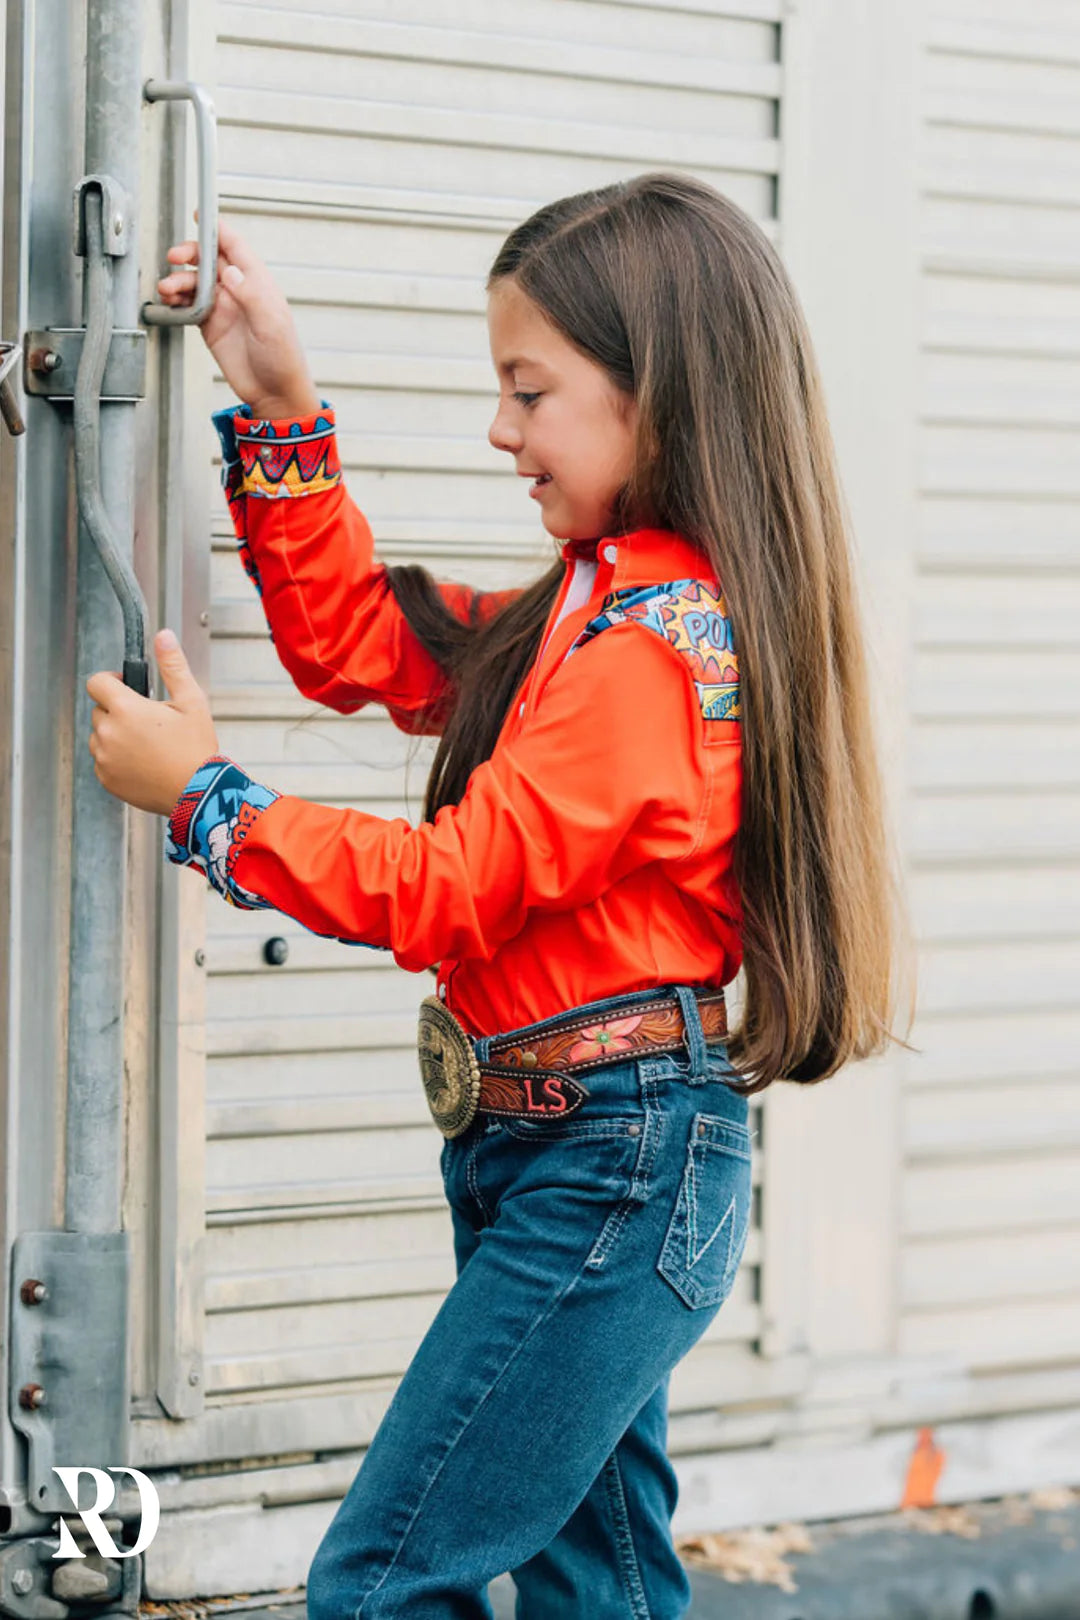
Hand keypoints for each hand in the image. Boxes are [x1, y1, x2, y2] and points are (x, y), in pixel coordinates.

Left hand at [87, 630, 220, 814]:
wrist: (196, 793)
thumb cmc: (196, 748)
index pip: (96, 682)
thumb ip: (173, 666)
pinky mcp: (106, 779)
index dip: (110, 680)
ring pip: (99, 736)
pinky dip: (116, 759)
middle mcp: (108, 733)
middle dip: (118, 711)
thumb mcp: (191, 701)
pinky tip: (142, 762)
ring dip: (115, 735)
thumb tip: (163, 637)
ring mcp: (104, 758)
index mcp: (125, 709)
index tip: (126, 687)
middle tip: (147, 721)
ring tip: (146, 744)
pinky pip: (103, 761)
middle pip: (99, 710)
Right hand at [156, 213, 319, 418]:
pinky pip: (188, 305)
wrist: (274, 394)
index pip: (235, 247)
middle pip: (209, 260)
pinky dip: (176, 301)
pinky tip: (169, 303)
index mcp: (257, 283)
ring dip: (178, 280)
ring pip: (194, 282)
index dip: (218, 229)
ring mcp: (223, 307)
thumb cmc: (283, 360)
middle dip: (190, 254)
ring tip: (168, 289)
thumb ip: (251, 295)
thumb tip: (230, 269)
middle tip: (175, 258)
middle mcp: (238, 291)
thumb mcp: (271, 325)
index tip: (200, 215)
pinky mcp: (210, 326)